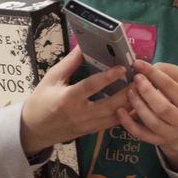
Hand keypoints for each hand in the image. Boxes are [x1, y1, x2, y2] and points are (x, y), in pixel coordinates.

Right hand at [18, 46, 132, 156]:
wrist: (34, 129)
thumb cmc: (41, 101)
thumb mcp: (51, 78)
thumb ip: (69, 63)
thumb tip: (83, 45)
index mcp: (67, 99)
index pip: (90, 87)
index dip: (107, 77)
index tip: (122, 68)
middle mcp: (80, 114)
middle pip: (110, 105)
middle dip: (128, 93)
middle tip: (141, 79)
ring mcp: (88, 126)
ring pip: (115, 117)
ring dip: (130, 105)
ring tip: (143, 90)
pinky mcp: (92, 131)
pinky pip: (112, 123)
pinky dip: (126, 114)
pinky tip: (136, 104)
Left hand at [117, 59, 177, 172]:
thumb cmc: (177, 101)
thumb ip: (167, 72)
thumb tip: (147, 67)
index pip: (170, 86)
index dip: (153, 74)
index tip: (137, 64)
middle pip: (163, 107)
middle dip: (146, 91)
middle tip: (135, 79)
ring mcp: (170, 133)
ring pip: (152, 122)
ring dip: (138, 105)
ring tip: (129, 92)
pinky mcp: (158, 141)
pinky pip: (142, 134)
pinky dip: (129, 124)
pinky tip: (120, 111)